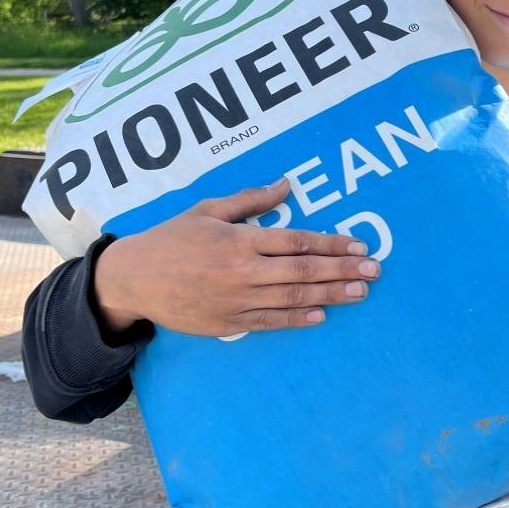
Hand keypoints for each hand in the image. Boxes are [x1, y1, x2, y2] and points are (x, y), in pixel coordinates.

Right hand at [92, 178, 379, 336]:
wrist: (133, 279)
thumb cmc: (171, 239)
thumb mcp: (208, 209)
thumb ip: (250, 200)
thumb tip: (287, 184)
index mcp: (238, 239)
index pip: (297, 241)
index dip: (332, 244)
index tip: (359, 246)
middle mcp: (241, 271)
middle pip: (303, 270)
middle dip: (343, 271)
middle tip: (374, 272)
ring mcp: (235, 300)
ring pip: (293, 298)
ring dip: (330, 296)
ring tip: (359, 294)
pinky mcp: (227, 323)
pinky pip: (270, 321)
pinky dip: (297, 318)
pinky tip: (321, 315)